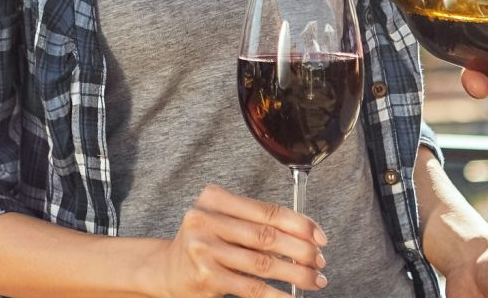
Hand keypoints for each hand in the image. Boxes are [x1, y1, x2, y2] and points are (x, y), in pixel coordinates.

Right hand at [148, 184, 327, 297]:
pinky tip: (291, 297)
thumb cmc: (205, 243)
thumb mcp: (223, 222)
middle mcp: (205, 221)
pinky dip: (276, 295)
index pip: (267, 210)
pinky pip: (251, 288)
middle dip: (302, 251)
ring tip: (314, 280)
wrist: (168, 270)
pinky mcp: (207, 277)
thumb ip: (256, 222)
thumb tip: (307, 236)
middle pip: (267, 236)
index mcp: (214, 199)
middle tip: (320, 261)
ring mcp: (204, 250)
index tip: (320, 236)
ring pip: (263, 264)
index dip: (299, 224)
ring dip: (296, 274)